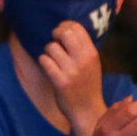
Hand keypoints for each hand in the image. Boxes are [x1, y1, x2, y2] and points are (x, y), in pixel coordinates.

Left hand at [41, 21, 105, 135]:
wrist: (87, 110)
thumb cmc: (87, 84)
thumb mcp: (91, 63)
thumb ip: (81, 47)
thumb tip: (65, 28)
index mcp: (92, 53)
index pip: (77, 27)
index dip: (64, 25)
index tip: (60, 32)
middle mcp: (83, 60)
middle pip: (64, 32)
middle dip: (54, 35)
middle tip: (54, 43)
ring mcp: (72, 71)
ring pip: (50, 47)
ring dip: (47, 51)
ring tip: (52, 59)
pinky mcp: (60, 81)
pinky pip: (44, 61)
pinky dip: (43, 62)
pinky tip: (48, 67)